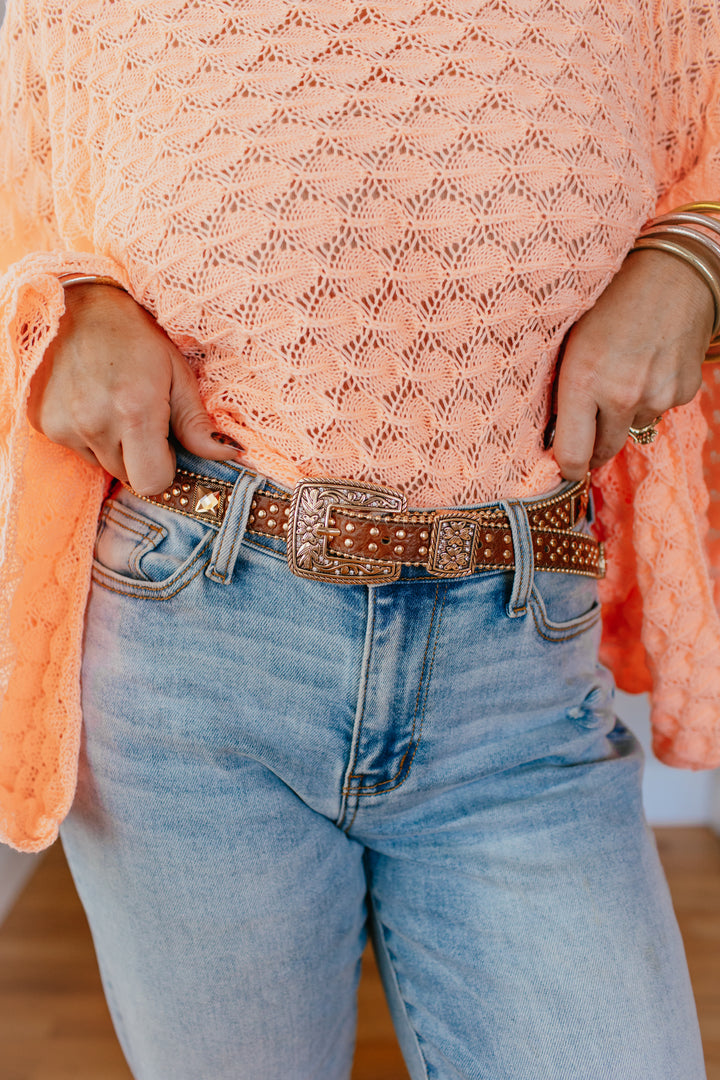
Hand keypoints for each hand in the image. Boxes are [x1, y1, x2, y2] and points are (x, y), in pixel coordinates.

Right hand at [27, 284, 242, 494]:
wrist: (78, 303)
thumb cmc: (137, 336)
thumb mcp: (177, 374)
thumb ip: (198, 423)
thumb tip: (230, 453)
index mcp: (134, 411)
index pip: (153, 483)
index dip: (165, 467)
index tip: (166, 443)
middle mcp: (94, 423)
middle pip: (128, 477)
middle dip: (141, 457)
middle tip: (143, 418)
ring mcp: (63, 425)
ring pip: (103, 464)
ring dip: (115, 446)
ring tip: (115, 404)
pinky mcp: (43, 422)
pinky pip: (77, 449)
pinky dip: (89, 434)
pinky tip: (92, 400)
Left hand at [551, 248, 714, 478]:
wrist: (671, 270)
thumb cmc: (608, 301)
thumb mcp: (570, 341)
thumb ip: (563, 389)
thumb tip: (554, 436)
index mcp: (583, 381)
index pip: (572, 455)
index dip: (565, 469)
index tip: (562, 470)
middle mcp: (622, 395)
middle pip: (603, 451)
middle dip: (592, 447)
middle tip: (585, 433)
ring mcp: (657, 396)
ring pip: (633, 427)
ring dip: (624, 415)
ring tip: (622, 373)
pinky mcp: (683, 391)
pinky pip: (659, 409)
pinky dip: (651, 396)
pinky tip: (648, 364)